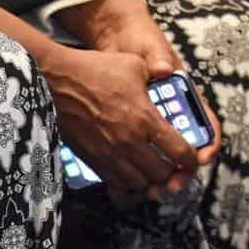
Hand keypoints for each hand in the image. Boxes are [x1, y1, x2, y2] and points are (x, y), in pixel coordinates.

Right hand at [38, 42, 199, 192]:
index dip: (191, 160)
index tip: (193, 159)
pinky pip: (113, 181)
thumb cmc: (96, 69)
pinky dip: (126, 181)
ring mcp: (108, 153)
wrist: (55, 81)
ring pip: (137, 184)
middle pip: (160, 175)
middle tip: (173, 166)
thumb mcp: (135, 64)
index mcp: (146, 119)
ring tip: (152, 170)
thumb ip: (156, 72)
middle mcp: (129, 142)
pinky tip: (130, 171)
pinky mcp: (89, 158)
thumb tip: (167, 71)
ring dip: (149, 180)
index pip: (178, 151)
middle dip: (171, 173)